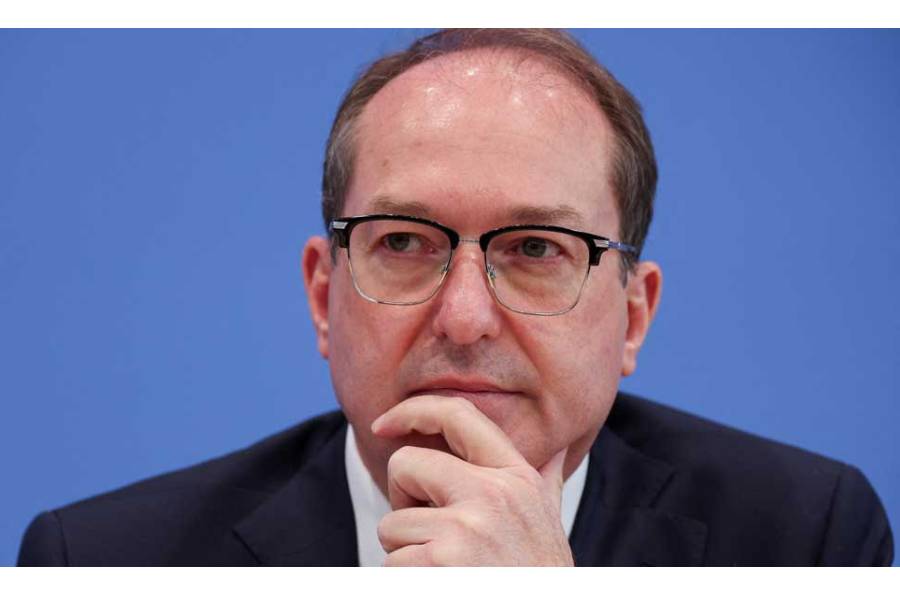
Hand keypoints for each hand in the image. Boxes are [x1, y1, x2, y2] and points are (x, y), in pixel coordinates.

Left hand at [371, 395, 573, 565]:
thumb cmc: (538, 579)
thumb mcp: (549, 521)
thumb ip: (546, 481)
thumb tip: (561, 446)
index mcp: (516, 477)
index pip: (457, 414)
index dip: (412, 411)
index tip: (384, 424)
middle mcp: (493, 494)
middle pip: (405, 464)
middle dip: (404, 500)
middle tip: (432, 534)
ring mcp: (466, 527)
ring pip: (392, 524)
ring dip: (406, 554)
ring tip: (447, 572)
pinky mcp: (439, 562)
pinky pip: (389, 563)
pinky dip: (404, 583)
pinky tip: (439, 587)